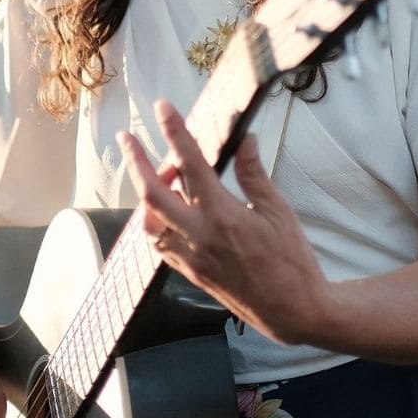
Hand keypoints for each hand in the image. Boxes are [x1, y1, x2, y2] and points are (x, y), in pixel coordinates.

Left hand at [118, 100, 332, 346]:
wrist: (292, 310)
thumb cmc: (292, 260)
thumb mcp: (278, 211)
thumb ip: (253, 174)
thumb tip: (244, 140)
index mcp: (223, 216)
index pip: (191, 165)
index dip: (175, 132)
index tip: (163, 108)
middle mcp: (199, 237)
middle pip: (152, 194)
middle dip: (136, 162)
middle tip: (126, 138)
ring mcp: (190, 258)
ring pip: (148, 221)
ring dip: (146, 195)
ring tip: (159, 177)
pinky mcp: (189, 273)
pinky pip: (159, 244)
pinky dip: (156, 222)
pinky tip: (167, 211)